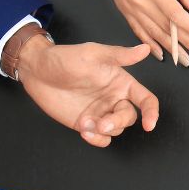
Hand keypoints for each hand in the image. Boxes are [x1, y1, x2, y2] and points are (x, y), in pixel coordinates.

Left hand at [18, 39, 159, 147]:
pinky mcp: (86, 124)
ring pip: (115, 130)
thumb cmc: (65, 58)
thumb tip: (145, 49)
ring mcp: (100, 113)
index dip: (151, 112)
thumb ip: (120, 55)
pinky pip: (101, 139)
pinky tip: (84, 132)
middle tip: (101, 123)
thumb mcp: (93, 54)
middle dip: (117, 122)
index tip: (149, 124)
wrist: (37, 71)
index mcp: (121, 82)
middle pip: (129, 118)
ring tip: (85, 122)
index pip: (145, 99)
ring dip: (103, 130)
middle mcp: (114, 99)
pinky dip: (97, 140)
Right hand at [92, 0, 188, 64]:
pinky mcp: (125, 13)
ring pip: (154, 34)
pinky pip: (139, 33)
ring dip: (171, 49)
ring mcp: (130, 9)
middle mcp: (140, 2)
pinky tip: (161, 54)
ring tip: (185, 60)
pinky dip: (151, 45)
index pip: (176, 15)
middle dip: (187, 44)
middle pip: (167, 28)